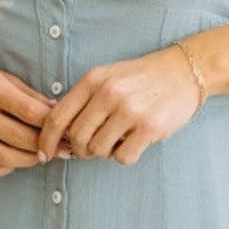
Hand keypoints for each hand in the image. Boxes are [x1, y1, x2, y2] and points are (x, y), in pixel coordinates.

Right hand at [0, 48, 58, 179]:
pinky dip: (8, 168)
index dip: (53, 124)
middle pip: (20, 138)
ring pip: (6, 158)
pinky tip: (15, 158)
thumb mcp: (3, 76)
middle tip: (61, 148)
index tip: (67, 130)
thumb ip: (31, 96)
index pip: (30, 111)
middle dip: (46, 145)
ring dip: (30, 160)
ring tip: (42, 155)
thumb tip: (60, 114)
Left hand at [34, 42, 204, 166]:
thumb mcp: (107, 78)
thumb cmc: (141, 79)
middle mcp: (109, 93)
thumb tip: (57, 134)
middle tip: (92, 146)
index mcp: (93, 80)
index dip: (46, 140)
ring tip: (117, 139)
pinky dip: (124, 155)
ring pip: (98, 150)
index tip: (44, 154)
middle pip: (76, 138)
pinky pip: (123, 157)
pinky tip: (133, 142)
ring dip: (104, 152)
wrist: (184, 71)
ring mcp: (130, 110)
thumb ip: (82, 101)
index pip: (56, 117)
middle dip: (80, 149)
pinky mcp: (150, 127)